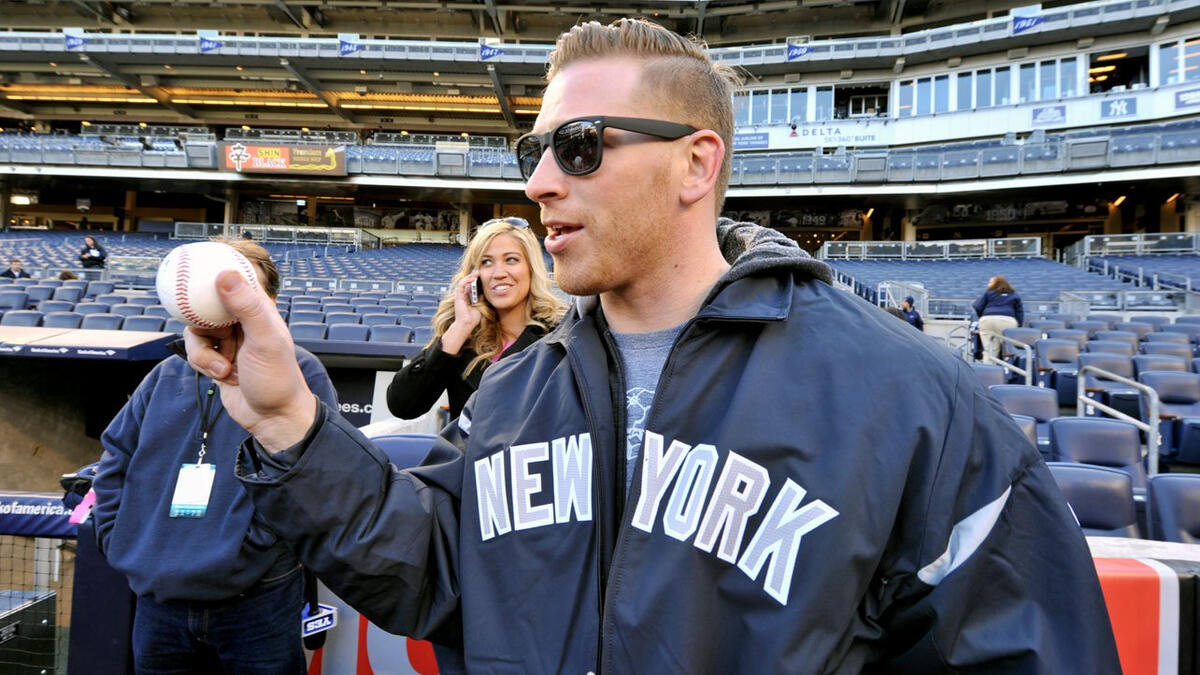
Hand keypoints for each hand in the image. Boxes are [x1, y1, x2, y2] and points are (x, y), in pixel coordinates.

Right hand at [185, 270, 314, 452]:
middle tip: (208, 332)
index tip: (195, 269)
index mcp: (259, 310)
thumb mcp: (264, 340)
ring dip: (203, 352)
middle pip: (206, 306)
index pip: (235, 280)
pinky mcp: (215, 359)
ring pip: (195, 331)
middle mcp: (242, 322)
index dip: (216, 275)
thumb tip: (225, 274)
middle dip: (201, 322)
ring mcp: (228, 341)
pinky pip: (195, 352)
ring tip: (223, 368)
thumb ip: (247, 307)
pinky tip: (223, 376)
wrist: (271, 418)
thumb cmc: (277, 379)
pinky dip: (202, 364)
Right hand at [440, 273, 482, 355]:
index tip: (481, 277)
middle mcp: (463, 296)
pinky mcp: (458, 297)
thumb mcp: (479, 306)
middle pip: (467, 283)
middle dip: (472, 277)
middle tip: (479, 272)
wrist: (467, 324)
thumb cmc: (473, 318)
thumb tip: (484, 293)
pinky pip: (461, 286)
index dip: (475, 281)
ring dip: (470, 277)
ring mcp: (460, 296)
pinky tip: (472, 279)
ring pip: (463, 282)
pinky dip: (466, 281)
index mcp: (467, 298)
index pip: (470, 287)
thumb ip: (480, 299)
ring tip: (476, 273)